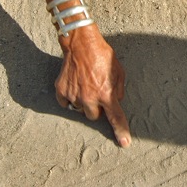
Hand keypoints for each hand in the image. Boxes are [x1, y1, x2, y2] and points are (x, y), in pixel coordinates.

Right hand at [55, 25, 131, 146]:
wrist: (81, 43)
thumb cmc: (103, 55)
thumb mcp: (119, 71)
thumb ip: (118, 89)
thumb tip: (115, 101)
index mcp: (107, 93)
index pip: (115, 117)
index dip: (121, 131)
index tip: (124, 143)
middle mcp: (90, 98)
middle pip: (94, 116)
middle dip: (97, 107)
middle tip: (97, 92)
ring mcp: (74, 96)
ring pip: (80, 110)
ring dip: (84, 102)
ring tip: (86, 84)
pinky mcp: (62, 91)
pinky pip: (66, 103)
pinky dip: (70, 97)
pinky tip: (75, 84)